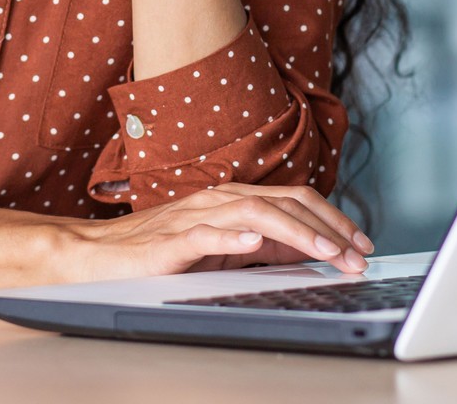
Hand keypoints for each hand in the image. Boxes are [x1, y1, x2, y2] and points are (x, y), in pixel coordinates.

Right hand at [54, 184, 375, 283]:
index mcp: (233, 200)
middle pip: (286, 203)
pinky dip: (233, 237)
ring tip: (326, 252)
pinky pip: (205, 234)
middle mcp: (219, 200)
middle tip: (358, 256)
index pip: (295, 200)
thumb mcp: (220, 249)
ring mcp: (195, 217)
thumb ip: (259, 245)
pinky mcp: (170, 241)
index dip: (333, 219)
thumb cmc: (155, 253)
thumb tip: (308, 251)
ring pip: (256, 213)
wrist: (94, 255)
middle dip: (328, 229)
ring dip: (297, 233)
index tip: (361, 244)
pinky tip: (256, 244)